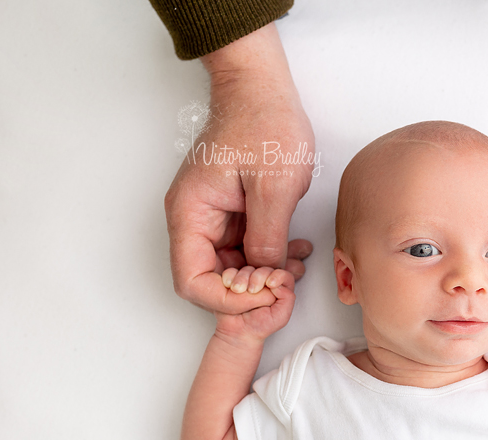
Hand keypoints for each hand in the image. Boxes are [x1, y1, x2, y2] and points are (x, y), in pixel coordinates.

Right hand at [165, 24, 315, 314]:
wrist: (262, 89)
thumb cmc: (263, 121)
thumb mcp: (274, 185)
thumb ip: (268, 237)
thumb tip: (265, 275)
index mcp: (191, 213)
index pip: (193, 282)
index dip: (229, 301)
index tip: (266, 297)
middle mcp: (194, 221)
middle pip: (211, 282)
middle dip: (250, 294)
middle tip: (287, 286)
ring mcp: (212, 219)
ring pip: (231, 270)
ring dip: (264, 278)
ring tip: (296, 268)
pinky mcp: (231, 216)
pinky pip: (245, 252)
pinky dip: (269, 260)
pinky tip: (295, 254)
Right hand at [214, 267, 297, 343]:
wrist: (238, 333)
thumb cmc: (260, 326)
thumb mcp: (281, 316)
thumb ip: (287, 299)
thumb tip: (278, 284)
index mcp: (279, 289)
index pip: (283, 275)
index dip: (278, 275)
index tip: (270, 283)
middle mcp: (264, 283)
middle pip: (265, 270)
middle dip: (259, 277)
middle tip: (252, 290)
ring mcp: (248, 281)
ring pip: (247, 270)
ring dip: (242, 278)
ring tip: (238, 290)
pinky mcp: (234, 282)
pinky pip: (231, 272)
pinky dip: (230, 276)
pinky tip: (229, 286)